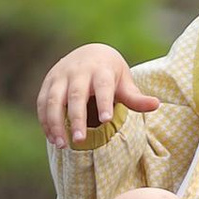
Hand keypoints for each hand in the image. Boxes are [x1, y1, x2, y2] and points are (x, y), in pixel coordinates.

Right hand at [36, 44, 159, 146]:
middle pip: (76, 96)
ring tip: (62, 144)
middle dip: (77, 119)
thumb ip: (135, 97)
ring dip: (55, 123)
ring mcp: (60, 76)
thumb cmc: (111, 73)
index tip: (106, 120)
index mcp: (101, 70)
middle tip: (81, 141)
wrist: (89, 53)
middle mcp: (78, 71)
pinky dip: (45, 121)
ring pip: (53, 100)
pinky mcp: (48, 83)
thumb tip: (156, 105)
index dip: (104, 102)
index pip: (103, 86)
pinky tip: (52, 138)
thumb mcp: (124, 81)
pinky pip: (42, 103)